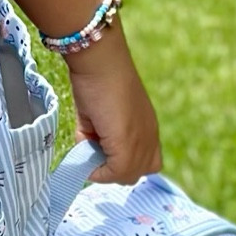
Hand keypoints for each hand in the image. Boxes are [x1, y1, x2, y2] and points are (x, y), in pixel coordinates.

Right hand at [65, 24, 161, 186]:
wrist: (99, 60)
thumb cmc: (97, 80)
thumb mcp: (100, 115)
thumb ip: (99, 136)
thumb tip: (88, 151)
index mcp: (146, 127)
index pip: (142, 161)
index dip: (120, 162)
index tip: (98, 147)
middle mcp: (149, 136)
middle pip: (136, 172)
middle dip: (112, 169)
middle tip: (92, 148)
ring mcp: (141, 141)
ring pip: (126, 175)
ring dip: (105, 169)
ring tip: (88, 141)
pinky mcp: (128, 143)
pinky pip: (115, 172)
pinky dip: (98, 169)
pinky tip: (86, 144)